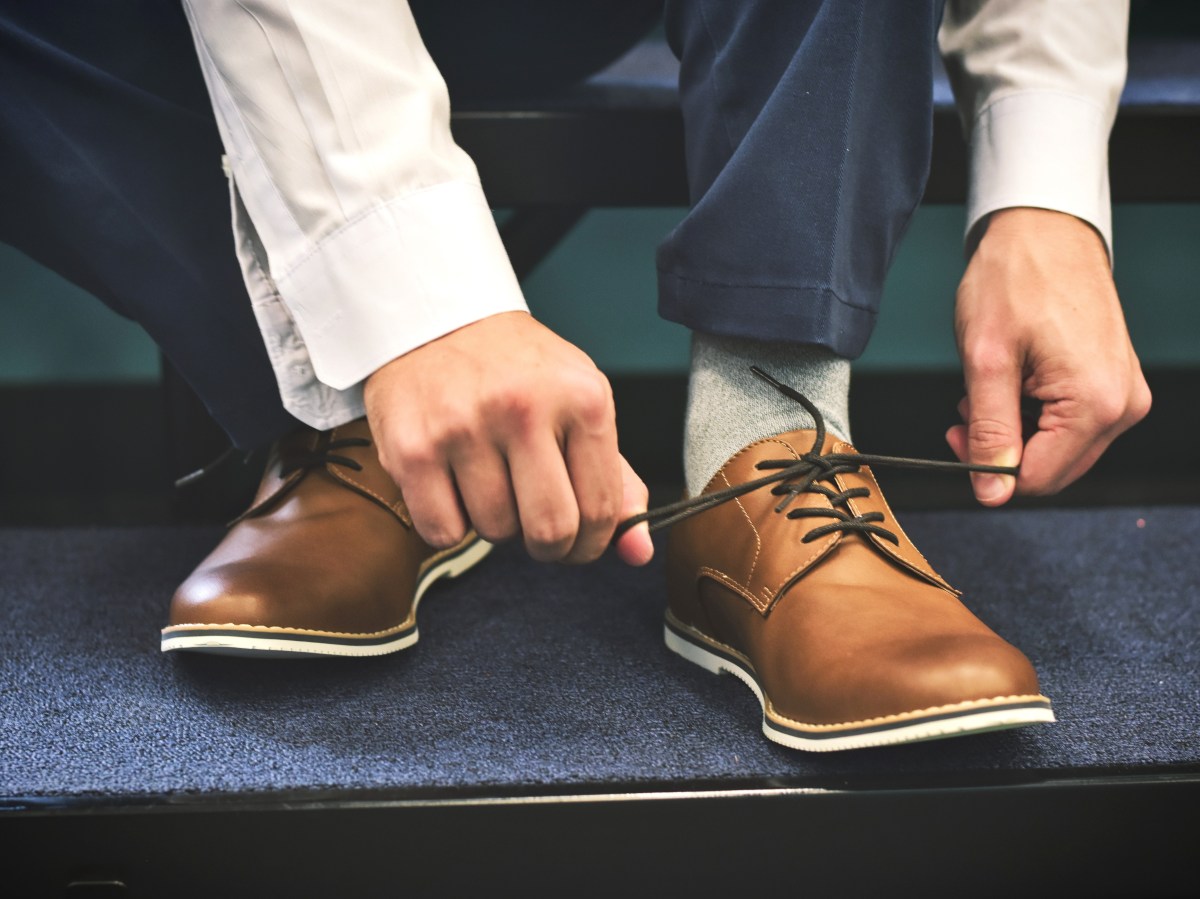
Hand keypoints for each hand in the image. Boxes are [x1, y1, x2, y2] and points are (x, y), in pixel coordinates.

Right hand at [364, 311, 652, 565]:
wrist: (437, 318)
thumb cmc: (518, 372)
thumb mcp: (579, 406)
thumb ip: (615, 481)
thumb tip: (638, 553)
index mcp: (583, 398)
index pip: (600, 509)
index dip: (591, 543)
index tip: (578, 540)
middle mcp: (524, 407)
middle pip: (550, 531)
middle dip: (547, 546)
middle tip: (534, 525)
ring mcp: (464, 426)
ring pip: (494, 532)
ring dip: (495, 524)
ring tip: (489, 480)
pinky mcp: (412, 448)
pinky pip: (443, 532)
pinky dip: (450, 524)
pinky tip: (453, 484)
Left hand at [946, 207, 1150, 505]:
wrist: (1044, 229)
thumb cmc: (1017, 278)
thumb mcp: (986, 359)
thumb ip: (989, 431)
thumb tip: (991, 491)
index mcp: (1096, 403)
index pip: (1037, 479)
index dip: (988, 467)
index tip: (958, 432)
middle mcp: (1122, 406)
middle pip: (1051, 470)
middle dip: (1001, 449)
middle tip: (967, 408)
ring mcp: (1123, 396)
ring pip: (1057, 450)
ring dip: (1014, 430)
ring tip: (990, 386)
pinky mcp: (1114, 385)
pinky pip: (1068, 426)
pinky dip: (1032, 415)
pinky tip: (1013, 382)